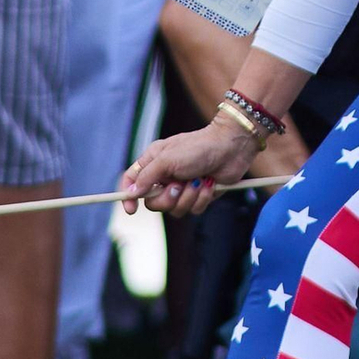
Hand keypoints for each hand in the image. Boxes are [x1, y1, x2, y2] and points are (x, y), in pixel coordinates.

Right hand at [120, 121, 259, 217]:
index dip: (128, 196)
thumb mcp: (167, 159)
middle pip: (154, 202)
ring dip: (189, 197)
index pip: (132, 182)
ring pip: (175, 209)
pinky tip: (209, 184)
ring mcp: (182, 187)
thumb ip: (147, 177)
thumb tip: (131, 192)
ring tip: (198, 180)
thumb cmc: (198, 147)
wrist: (230, 148)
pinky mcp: (198, 196)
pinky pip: (193, 210)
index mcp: (154, 162)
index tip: (131, 209)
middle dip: (168, 198)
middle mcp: (166, 176)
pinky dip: (202, 198)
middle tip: (178, 185)